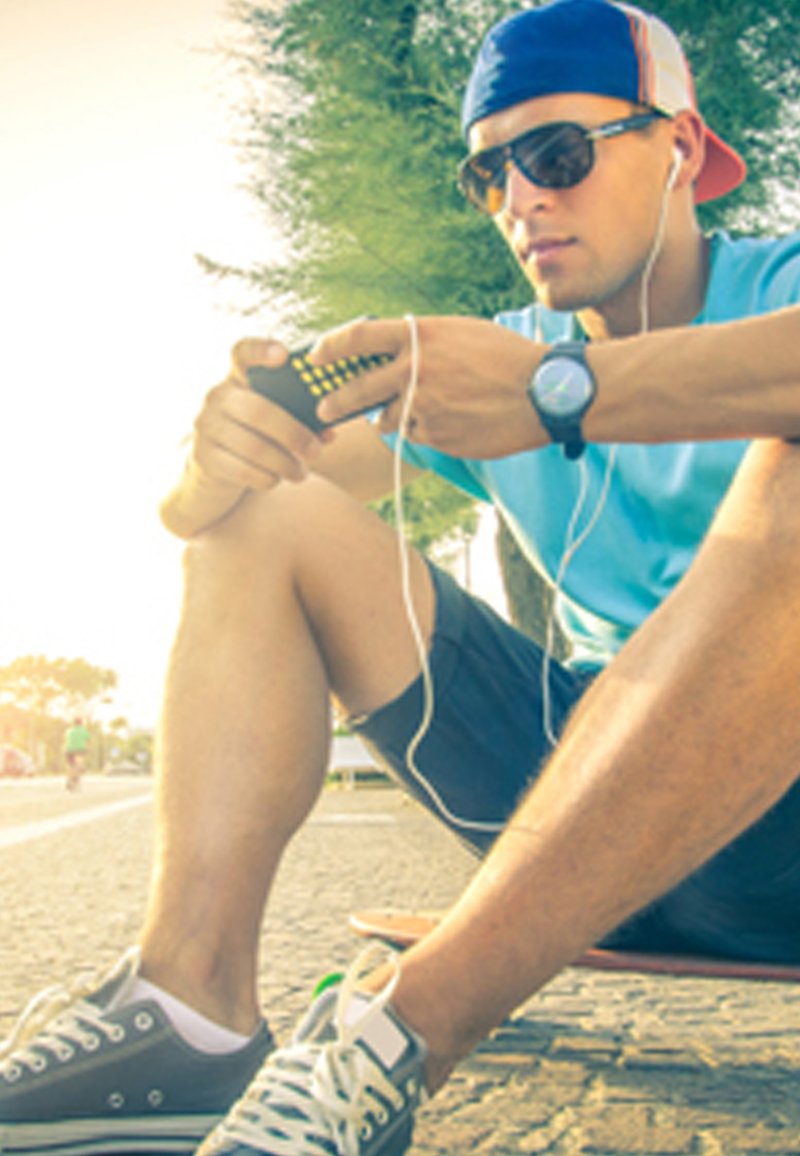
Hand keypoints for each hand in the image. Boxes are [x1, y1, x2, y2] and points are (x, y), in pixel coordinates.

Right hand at [191, 338, 334, 494]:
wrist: (212, 470)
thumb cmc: (254, 438)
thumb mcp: (273, 423)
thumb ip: (300, 419)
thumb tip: (329, 432)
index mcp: (237, 378)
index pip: (242, 352)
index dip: (261, 350)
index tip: (284, 356)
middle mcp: (217, 396)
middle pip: (259, 410)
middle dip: (293, 434)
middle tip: (315, 451)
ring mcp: (206, 426)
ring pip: (253, 446)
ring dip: (284, 463)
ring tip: (300, 473)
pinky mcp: (203, 457)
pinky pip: (242, 470)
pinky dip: (266, 478)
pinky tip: (275, 480)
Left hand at [311, 316, 545, 458]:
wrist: (543, 392)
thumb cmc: (506, 357)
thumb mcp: (461, 334)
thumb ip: (424, 342)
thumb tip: (393, 354)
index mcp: (420, 336)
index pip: (359, 337)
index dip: (331, 346)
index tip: (316, 356)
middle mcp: (415, 370)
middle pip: (358, 389)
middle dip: (336, 402)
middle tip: (324, 409)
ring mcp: (424, 406)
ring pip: (390, 418)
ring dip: (393, 418)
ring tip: (410, 413)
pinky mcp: (436, 436)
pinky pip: (418, 436)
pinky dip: (426, 431)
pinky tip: (450, 422)